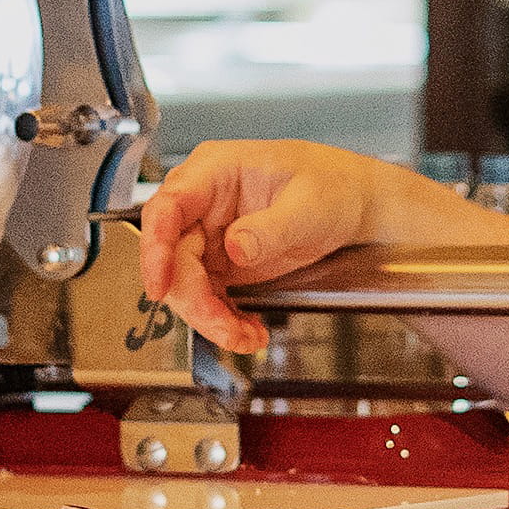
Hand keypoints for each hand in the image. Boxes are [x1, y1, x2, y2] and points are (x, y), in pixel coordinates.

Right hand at [132, 142, 420, 356]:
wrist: (353, 203)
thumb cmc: (332, 185)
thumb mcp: (310, 205)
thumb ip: (271, 227)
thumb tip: (235, 248)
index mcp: (216, 171)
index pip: (168, 207)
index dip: (155, 248)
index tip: (159, 285)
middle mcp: (203, 203)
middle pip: (173, 257)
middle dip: (196, 301)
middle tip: (226, 330)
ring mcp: (210, 233)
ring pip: (186, 285)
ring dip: (211, 318)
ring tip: (247, 337)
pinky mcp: (221, 262)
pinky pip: (207, 296)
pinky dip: (224, 320)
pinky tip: (249, 331)